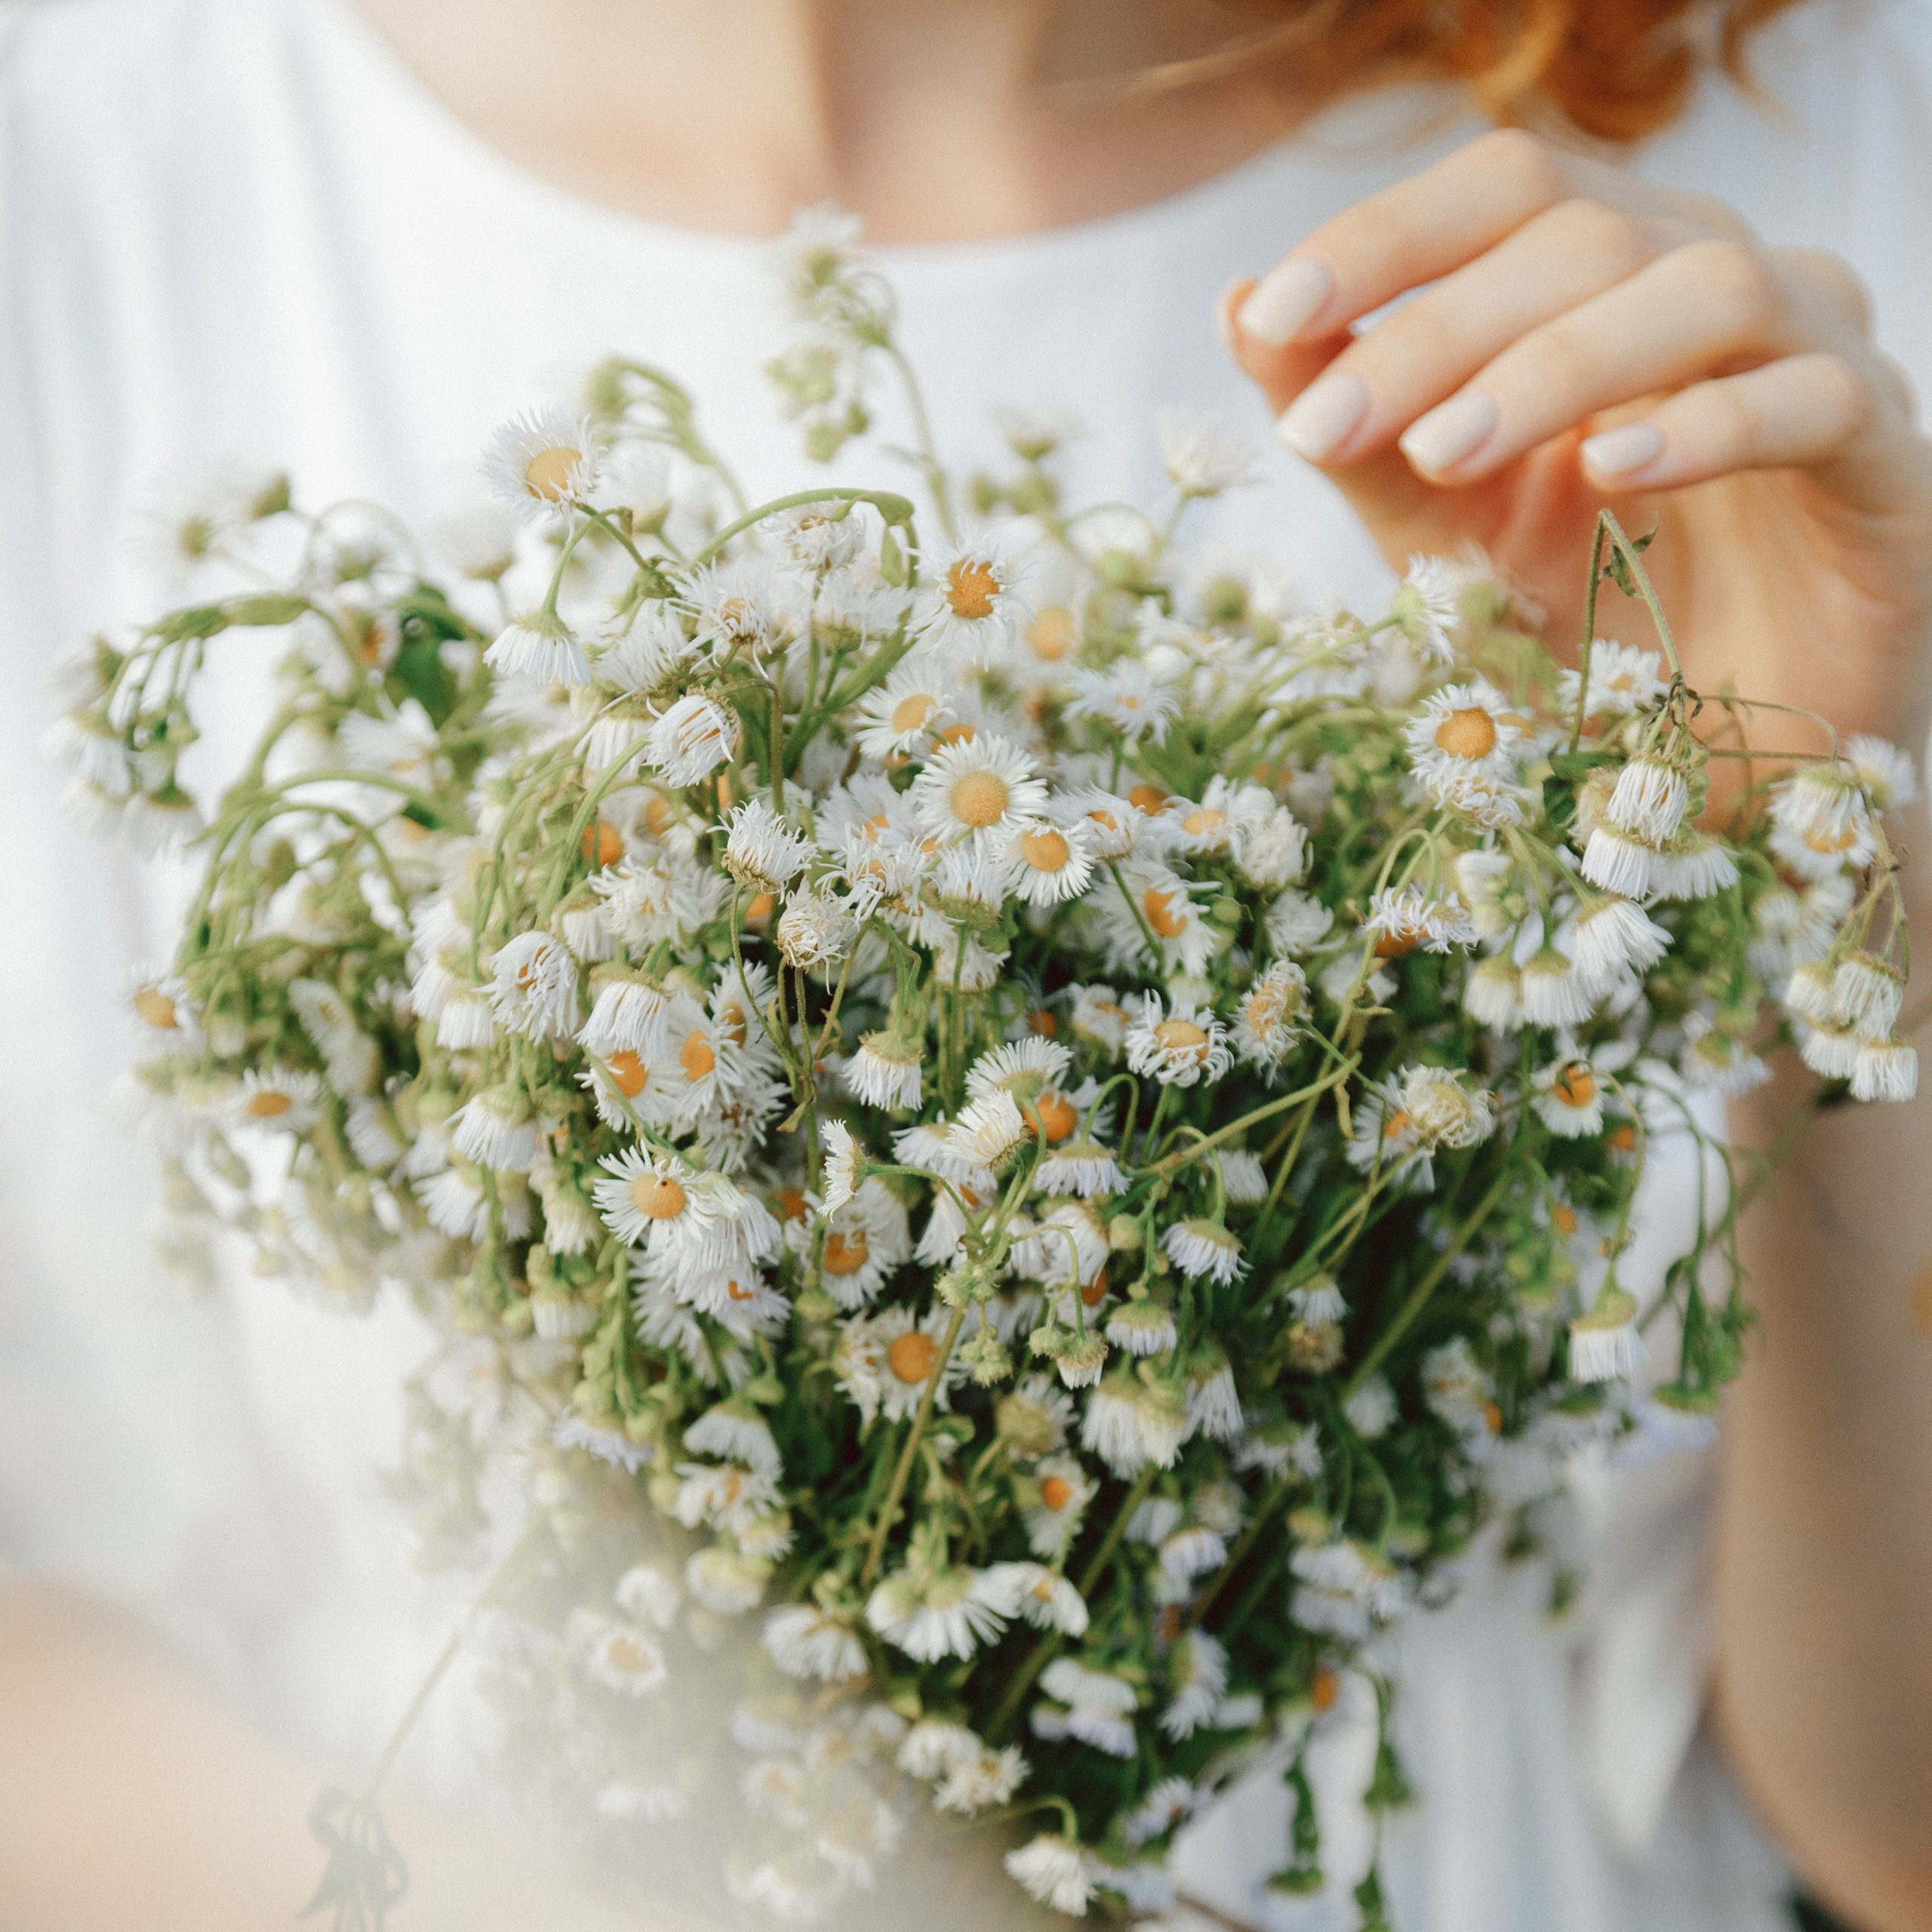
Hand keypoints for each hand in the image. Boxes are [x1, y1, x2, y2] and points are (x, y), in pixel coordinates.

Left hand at [1224, 128, 1931, 747]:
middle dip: (1437, 328)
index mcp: (1610, 275)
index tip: (1277, 318)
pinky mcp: (1885, 458)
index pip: (1506, 188)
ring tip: (1444, 454)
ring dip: (1555, 366)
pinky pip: (1811, 398)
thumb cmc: (1577, 615)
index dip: (1388, 236)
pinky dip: (1703, 425)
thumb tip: (1240, 302)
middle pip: (1586, 229)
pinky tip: (1607, 474)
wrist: (1715, 754)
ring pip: (1706, 286)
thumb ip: (1353, 423)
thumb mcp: (1436, 525)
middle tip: (1331, 428)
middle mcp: (1713, 282)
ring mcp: (1814, 356)